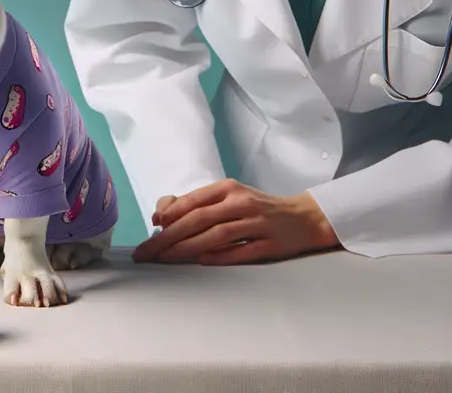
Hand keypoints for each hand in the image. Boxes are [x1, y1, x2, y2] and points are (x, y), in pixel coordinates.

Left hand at [131, 179, 338, 264]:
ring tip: (166, 258)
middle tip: (148, 251)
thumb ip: (199, 204)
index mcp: (228, 188)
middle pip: (198, 219)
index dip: (169, 214)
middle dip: (168, 236)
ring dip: (187, 248)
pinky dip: (220, 256)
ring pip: (216, 235)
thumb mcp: (230, 197)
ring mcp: (257, 223)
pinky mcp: (270, 244)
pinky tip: (201, 262)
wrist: (303, 217)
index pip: (192, 202)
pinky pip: (241, 252)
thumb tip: (162, 216)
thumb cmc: (258, 208)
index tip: (151, 227)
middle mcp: (241, 202)